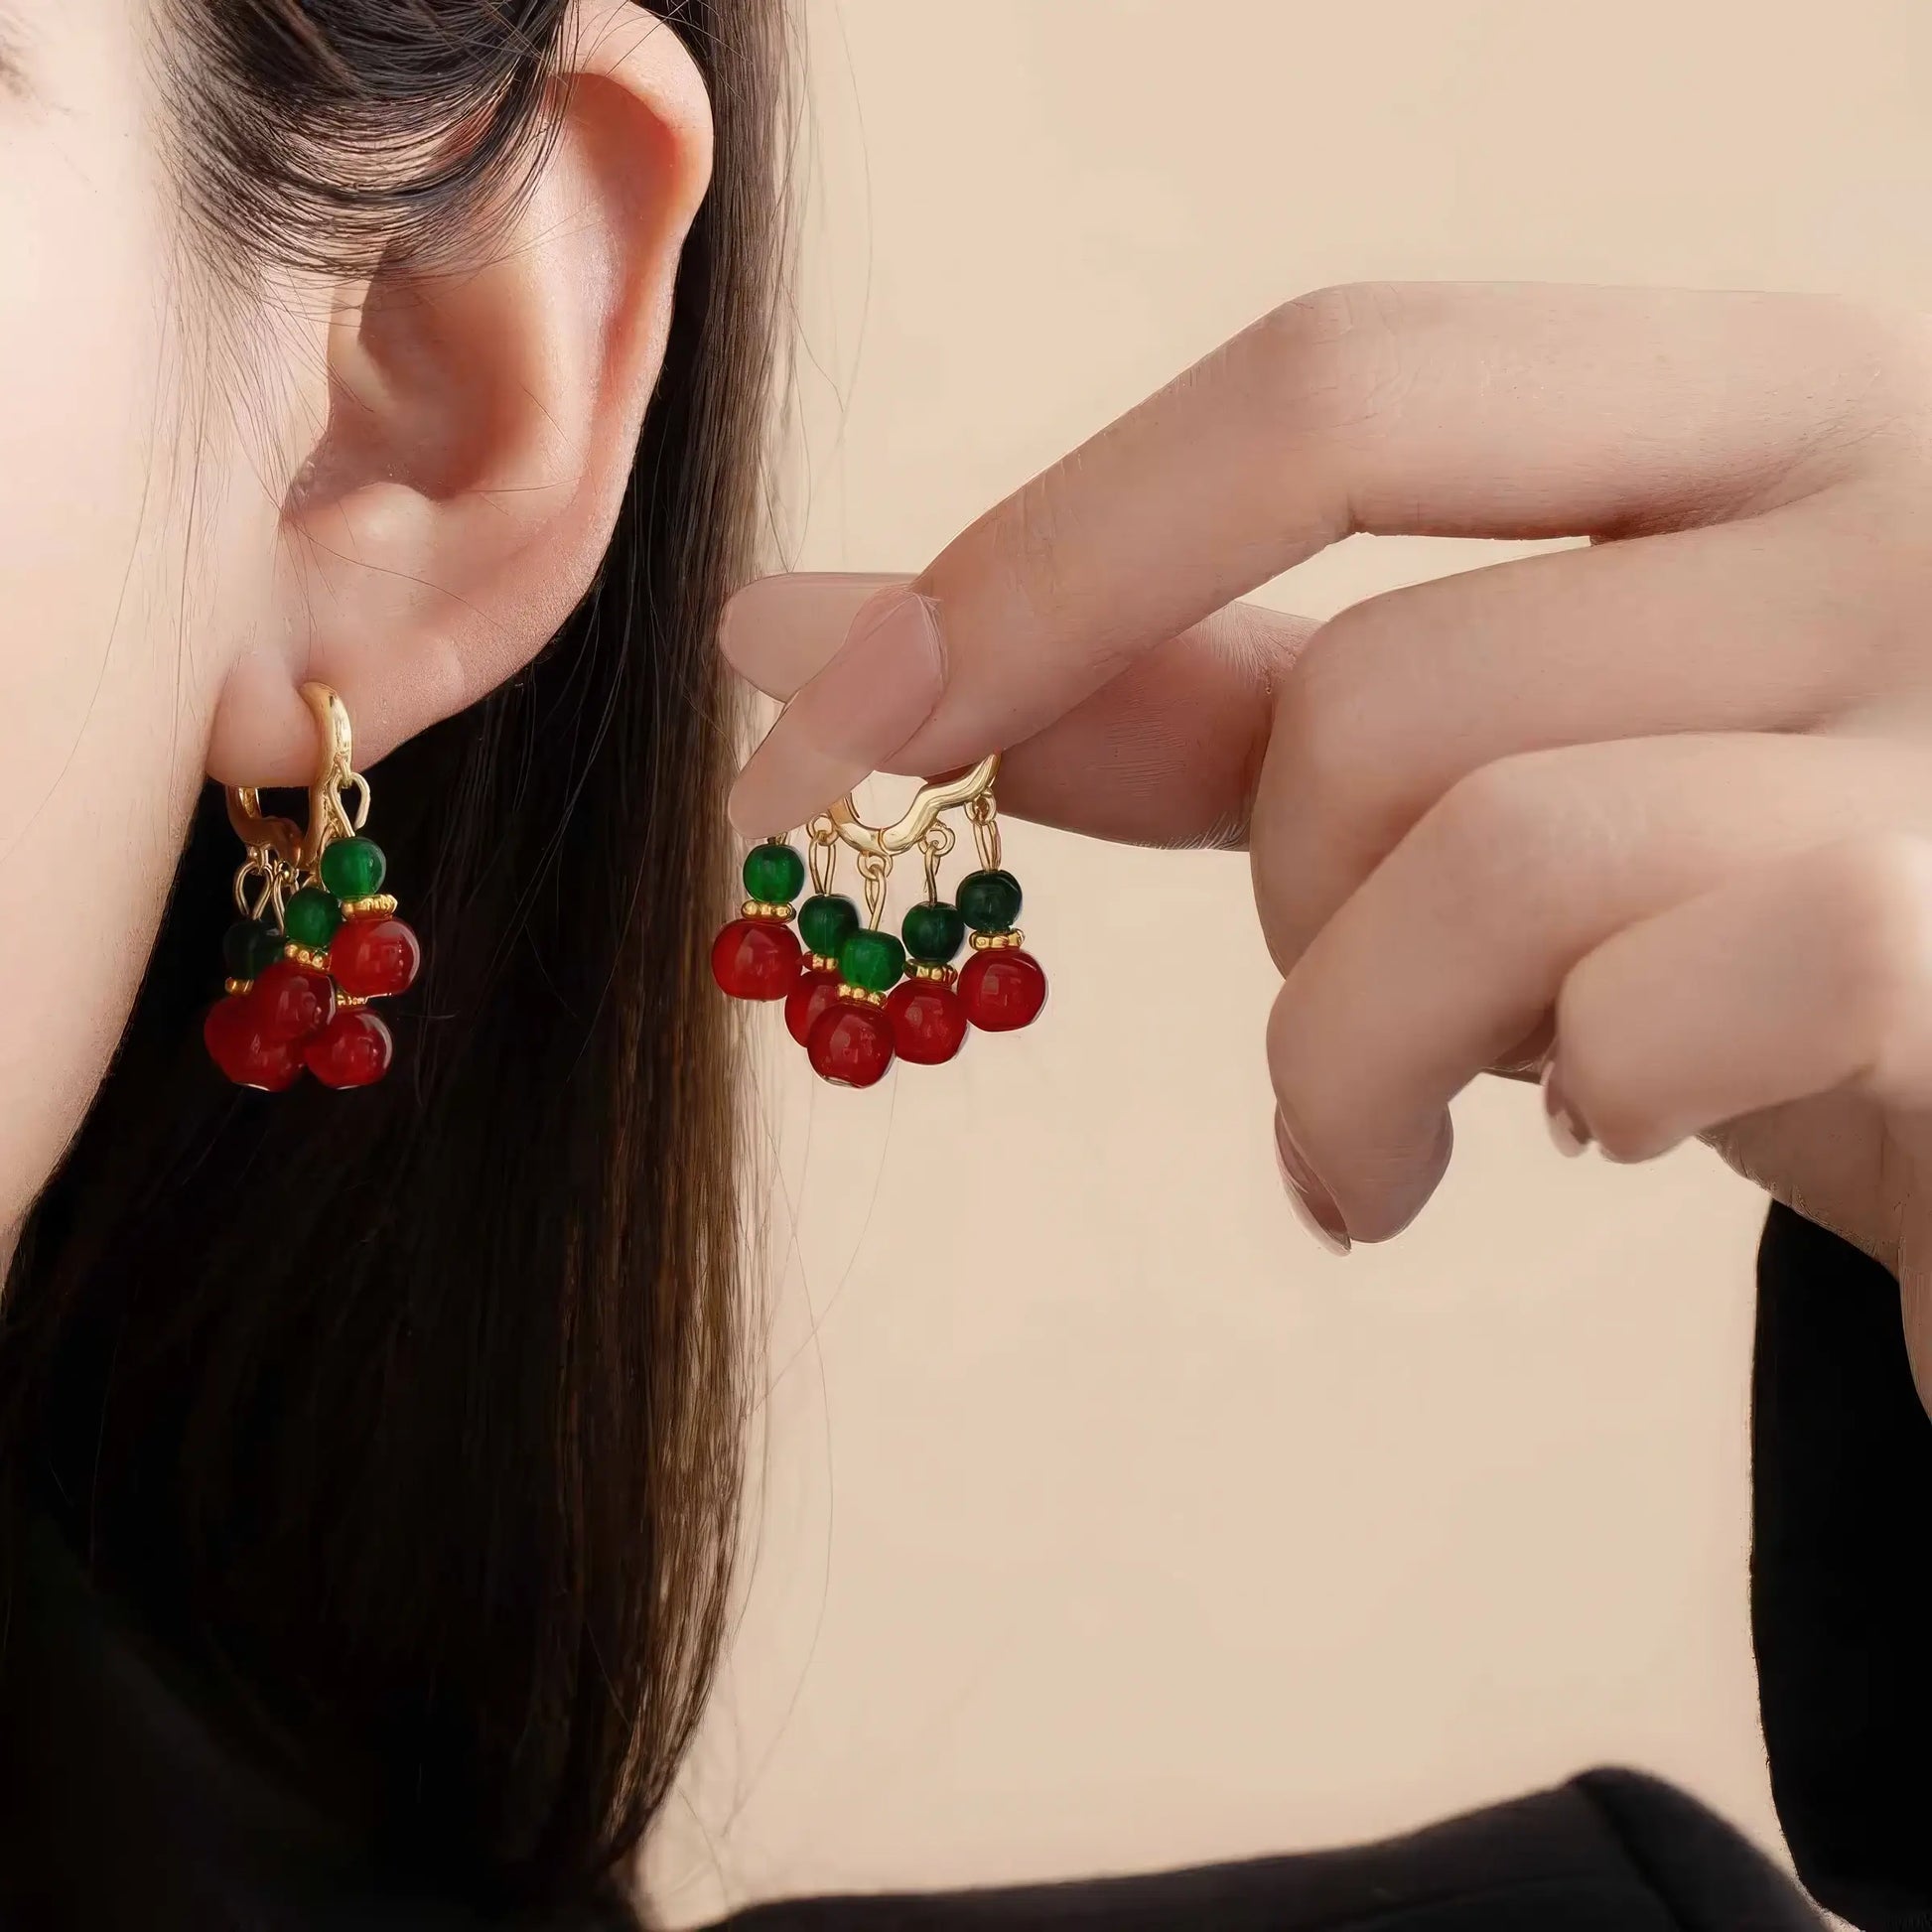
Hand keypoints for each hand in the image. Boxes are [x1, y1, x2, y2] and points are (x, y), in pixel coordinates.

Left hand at [720, 282, 1931, 1406]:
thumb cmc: (1723, 918)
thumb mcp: (1480, 762)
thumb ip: (1200, 690)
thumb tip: (813, 640)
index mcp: (1750, 406)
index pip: (1332, 387)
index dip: (1039, 568)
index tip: (817, 727)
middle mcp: (1894, 501)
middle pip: (1375, 690)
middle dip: (1285, 913)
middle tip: (1350, 1024)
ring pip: (1474, 852)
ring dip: (1354, 1058)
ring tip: (1399, 1139)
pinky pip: (1643, 997)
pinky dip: (1556, 1105)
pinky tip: (1604, 1129)